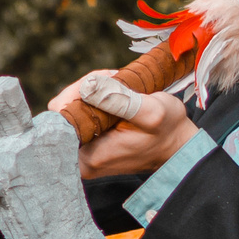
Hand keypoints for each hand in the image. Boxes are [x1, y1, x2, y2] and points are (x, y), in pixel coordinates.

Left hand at [70, 89, 197, 179]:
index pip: (59, 117)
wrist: (179, 145)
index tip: (101, 82)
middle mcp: (79, 159)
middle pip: (63, 112)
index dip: (75, 92)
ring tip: (120, 85)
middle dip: (87, 88)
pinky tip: (117, 93)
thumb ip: (119, 100)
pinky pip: (83, 113)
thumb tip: (86, 87)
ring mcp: (83, 152)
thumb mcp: (151, 111)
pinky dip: (97, 98)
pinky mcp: (90, 143)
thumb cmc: (169, 130)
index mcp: (88, 157)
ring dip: (93, 91)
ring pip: (73, 109)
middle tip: (115, 79)